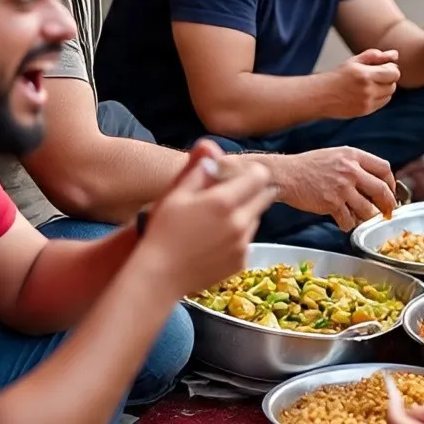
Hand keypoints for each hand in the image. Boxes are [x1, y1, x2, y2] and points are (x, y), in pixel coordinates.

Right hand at [142, 141, 277, 293]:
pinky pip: (247, 241)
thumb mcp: (176, 194)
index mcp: (224, 201)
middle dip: (252, 191)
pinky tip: (214, 240)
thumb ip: (198, 168)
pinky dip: (238, 237)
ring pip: (256, 219)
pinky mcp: (240, 263)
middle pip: (264, 197)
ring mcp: (242, 245)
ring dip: (245, 214)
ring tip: (217, 220)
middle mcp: (239, 223)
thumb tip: (211, 146)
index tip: (240, 174)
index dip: (252, 172)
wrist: (159, 277)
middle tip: (231, 193)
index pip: (259, 176)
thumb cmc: (162, 231)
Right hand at [277, 145, 396, 230]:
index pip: (384, 168)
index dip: (391, 183)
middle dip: (388, 204)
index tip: (390, 192)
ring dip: (367, 218)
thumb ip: (353, 164)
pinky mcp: (332, 203)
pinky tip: (343, 222)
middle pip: (382, 190)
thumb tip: (372, 182)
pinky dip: (348, 224)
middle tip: (387, 212)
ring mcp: (342, 187)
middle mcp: (351, 170)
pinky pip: (349, 220)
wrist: (285, 175)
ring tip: (361, 218)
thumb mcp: (335, 155)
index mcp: (353, 155)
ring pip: (368, 210)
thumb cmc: (307, 166)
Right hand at [329, 49, 400, 118]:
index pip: (394, 73)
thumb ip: (375, 56)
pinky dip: (379, 97)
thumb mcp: (355, 61)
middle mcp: (367, 89)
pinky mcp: (365, 111)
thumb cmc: (338, 76)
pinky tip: (367, 93)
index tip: (383, 67)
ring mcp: (366, 102)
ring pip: (389, 95)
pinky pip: (382, 103)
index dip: (391, 69)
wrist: (321, 95)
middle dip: (388, 79)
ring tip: (370, 84)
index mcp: (365, 74)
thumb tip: (395, 54)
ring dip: (385, 88)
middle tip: (375, 75)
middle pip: (393, 85)